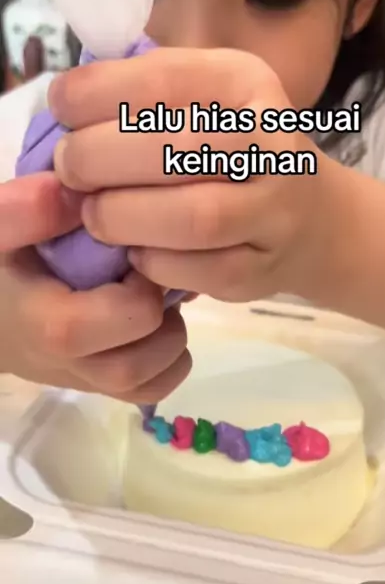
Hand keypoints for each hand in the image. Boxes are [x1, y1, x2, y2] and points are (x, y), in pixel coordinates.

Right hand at [0, 174, 190, 400]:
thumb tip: (70, 191)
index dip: (140, 288)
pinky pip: (151, 391)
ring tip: (154, 301)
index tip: (134, 256)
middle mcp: (71, 365)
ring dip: (170, 341)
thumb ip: (23, 212)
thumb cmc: (2, 266)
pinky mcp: (101, 386)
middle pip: (136, 365)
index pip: (117, 321)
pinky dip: (169, 363)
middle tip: (150, 282)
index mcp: (50, 326)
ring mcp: (89, 380)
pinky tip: (156, 326)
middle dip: (160, 319)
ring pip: (152, 383)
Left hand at [48, 48, 328, 301]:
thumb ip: (144, 94)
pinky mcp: (263, 268)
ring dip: (125, 217)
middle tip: (70, 171)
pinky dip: (153, 263)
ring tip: (94, 215)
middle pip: (175, 150)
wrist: (312, 218)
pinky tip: (134, 250)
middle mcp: (272, 144)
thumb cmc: (234, 151)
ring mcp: (275, 212)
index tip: (62, 109)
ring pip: (194, 218)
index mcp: (248, 86)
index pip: (165, 79)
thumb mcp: (203, 100)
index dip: (98, 94)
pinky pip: (199, 271)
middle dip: (100, 160)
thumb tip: (68, 106)